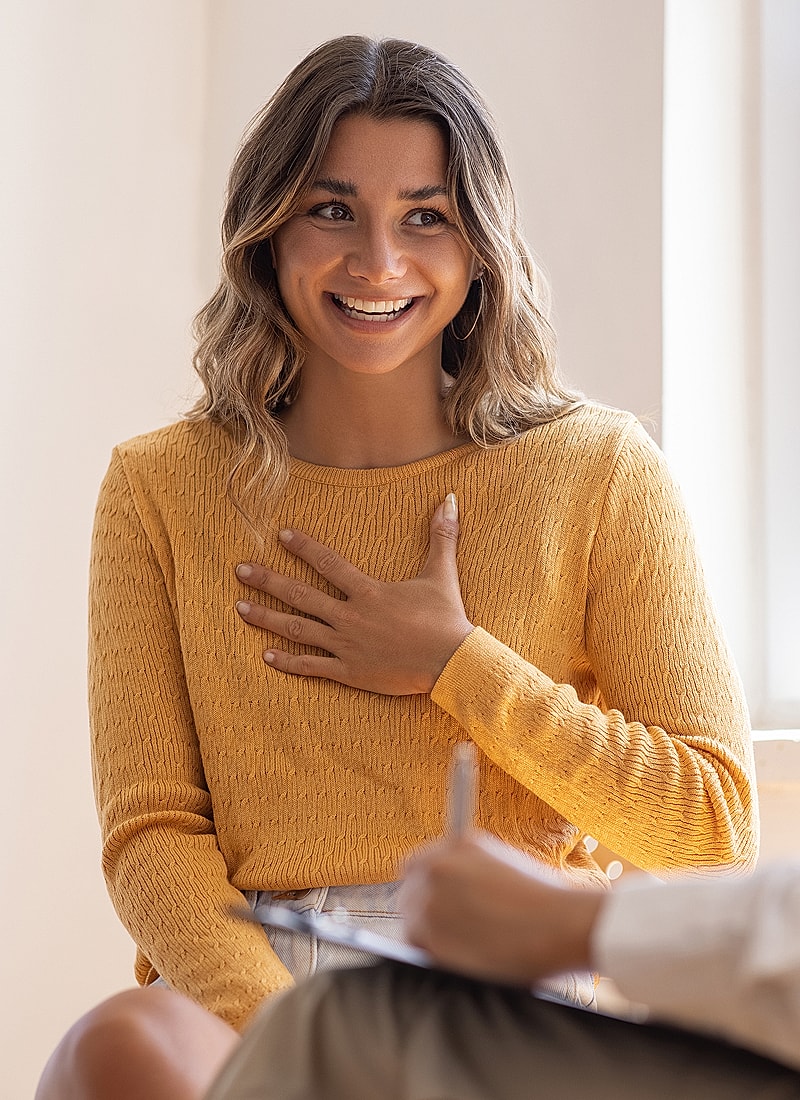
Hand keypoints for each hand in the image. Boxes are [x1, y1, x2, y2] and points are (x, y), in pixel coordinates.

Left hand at [235, 494, 473, 694]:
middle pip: (300, 595)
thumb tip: (450, 499)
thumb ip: (442, 536)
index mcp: (369, 592)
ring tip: (239, 609)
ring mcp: (347, 646)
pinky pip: (312, 666)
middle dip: (267, 581)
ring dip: (267, 618)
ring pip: (298, 630)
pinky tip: (265, 655)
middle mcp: (351, 617)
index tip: (280, 535)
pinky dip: (288, 662)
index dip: (303, 547)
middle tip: (240, 570)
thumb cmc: (447, 620)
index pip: (328, 563)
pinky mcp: (350, 672)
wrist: (452, 663)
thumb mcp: (442, 574)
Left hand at [399, 833, 605, 984]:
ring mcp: (430, 903)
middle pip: (408, 895)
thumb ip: (467, 865)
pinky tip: (465, 958)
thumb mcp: (501, 860)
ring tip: (466, 946)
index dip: (426, 885)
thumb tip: (450, 883)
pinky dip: (437, 957)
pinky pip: (421, 951)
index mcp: (453, 845)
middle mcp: (436, 869)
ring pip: (412, 925)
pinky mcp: (431, 939)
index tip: (435, 901)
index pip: (415, 865)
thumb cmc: (543, 897)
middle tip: (453, 930)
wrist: (560, 923)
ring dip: (431, 936)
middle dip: (427, 911)